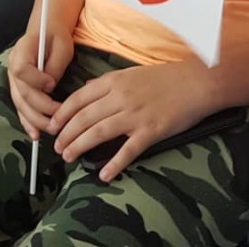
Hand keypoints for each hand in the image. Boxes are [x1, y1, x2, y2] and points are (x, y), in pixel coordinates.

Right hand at [8, 28, 72, 139]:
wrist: (46, 31)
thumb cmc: (55, 37)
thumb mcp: (62, 46)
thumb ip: (55, 66)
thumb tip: (50, 87)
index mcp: (21, 50)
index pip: (21, 70)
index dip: (36, 80)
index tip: (52, 84)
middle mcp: (12, 65)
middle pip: (21, 91)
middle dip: (40, 108)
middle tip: (58, 118)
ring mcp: (13, 78)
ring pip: (19, 103)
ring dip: (34, 120)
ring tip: (50, 130)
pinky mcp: (18, 88)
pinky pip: (20, 107)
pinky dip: (27, 121)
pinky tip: (35, 133)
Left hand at [47, 59, 214, 181]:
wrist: (196, 82)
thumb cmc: (163, 78)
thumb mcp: (130, 74)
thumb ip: (107, 84)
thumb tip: (86, 91)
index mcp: (114, 81)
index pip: (79, 98)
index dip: (62, 114)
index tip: (52, 125)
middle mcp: (120, 97)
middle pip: (84, 117)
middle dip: (66, 133)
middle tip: (57, 147)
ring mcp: (135, 114)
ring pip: (99, 132)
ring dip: (80, 146)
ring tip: (68, 157)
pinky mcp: (151, 131)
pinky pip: (128, 150)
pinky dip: (114, 164)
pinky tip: (103, 175)